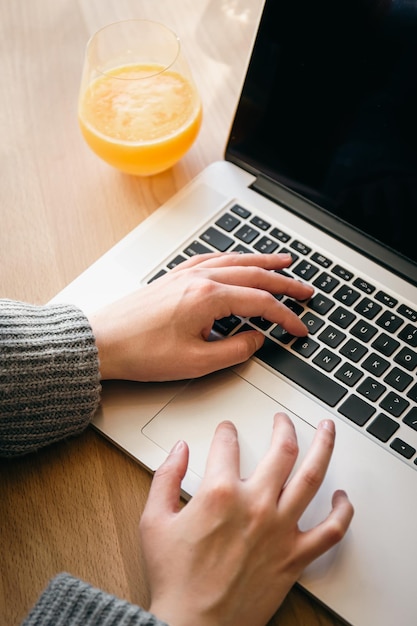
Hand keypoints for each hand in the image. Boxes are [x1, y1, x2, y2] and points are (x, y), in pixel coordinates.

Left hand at [88, 252, 313, 380]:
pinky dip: (232, 258)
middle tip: (306, 289)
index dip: (286, 317)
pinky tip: (237, 259)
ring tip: (283, 260)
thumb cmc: (140, 351)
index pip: (261, 303)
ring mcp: (186, 274)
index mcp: (208, 297)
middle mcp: (200, 279)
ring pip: (235, 261)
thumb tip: (255, 340)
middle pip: (254, 275)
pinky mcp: (175, 277)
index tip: (299, 329)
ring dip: (262, 261)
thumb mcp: (195, 362)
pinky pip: (211, 259)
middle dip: (285, 282)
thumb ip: (234, 351)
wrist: (102, 340)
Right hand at [140, 413, 353, 625]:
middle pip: (282, 449)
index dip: (227, 431)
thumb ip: (166, 477)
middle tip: (282, 419)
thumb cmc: (175, 578)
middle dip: (283, 426)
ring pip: (312, 476)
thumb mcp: (154, 521)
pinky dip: (343, 511)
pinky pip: (331, 531)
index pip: (228, 443)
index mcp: (220, 493)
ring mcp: (280, 529)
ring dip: (323, 446)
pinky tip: (342, 497)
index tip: (228, 430)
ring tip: (326, 430)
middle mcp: (256, 505)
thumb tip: (179, 449)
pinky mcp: (295, 556)